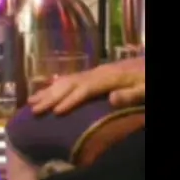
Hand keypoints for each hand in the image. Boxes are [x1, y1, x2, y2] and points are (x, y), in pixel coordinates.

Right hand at [28, 56, 144, 115]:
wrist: (148, 67)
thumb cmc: (148, 80)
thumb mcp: (146, 89)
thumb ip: (131, 95)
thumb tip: (111, 99)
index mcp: (109, 77)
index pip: (85, 90)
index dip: (70, 100)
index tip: (55, 113)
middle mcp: (96, 73)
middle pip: (69, 85)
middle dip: (50, 97)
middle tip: (32, 110)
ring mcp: (93, 72)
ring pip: (66, 81)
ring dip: (47, 92)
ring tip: (30, 103)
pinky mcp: (93, 74)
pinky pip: (69, 79)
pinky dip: (54, 86)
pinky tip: (44, 92)